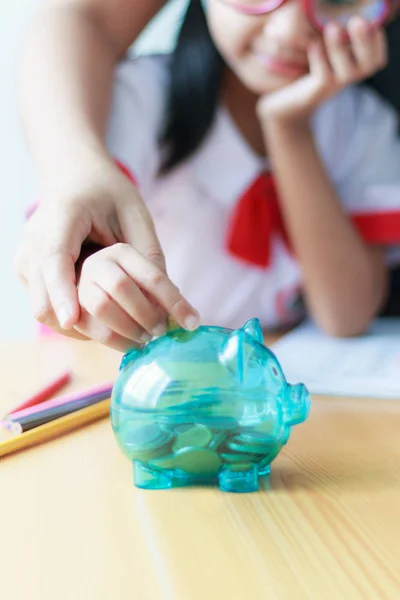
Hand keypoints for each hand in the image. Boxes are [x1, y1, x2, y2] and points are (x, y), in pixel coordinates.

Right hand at [14, 154, 198, 343]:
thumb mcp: (136, 215)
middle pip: (43, 294)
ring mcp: (26, 257)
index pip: (54, 258)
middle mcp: (35, 239)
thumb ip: (148, 255)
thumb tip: (168, 305)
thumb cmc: (107, 192)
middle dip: (82, 322)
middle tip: (133, 337)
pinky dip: (73, 320)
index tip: (72, 319)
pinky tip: (101, 319)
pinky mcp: (27, 273)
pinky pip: (45, 307)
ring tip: (124, 331)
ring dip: (79, 327)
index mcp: (63, 216)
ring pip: (42, 308)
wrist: (73, 175)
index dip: (61, 292)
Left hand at [257, 18, 387, 123]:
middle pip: (368, 65)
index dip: (377, 42)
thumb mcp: (326, 55)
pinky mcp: (315, 92)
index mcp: (355, 68)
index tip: (371, 24)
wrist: (287, 105)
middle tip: (358, 21)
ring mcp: (333, 87)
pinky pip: (323, 77)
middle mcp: (348, 78)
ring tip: (332, 27)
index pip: (376, 59)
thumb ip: (337, 39)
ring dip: (339, 48)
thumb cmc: (308, 73)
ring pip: (346, 71)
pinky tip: (314, 44)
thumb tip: (338, 18)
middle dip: (365, 43)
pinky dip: (319, 59)